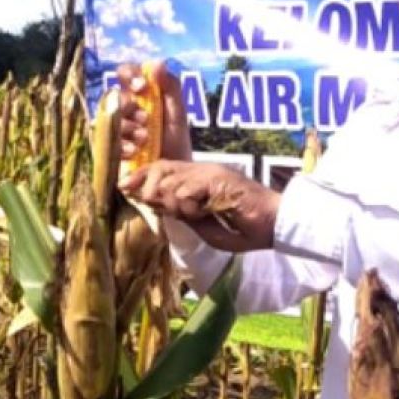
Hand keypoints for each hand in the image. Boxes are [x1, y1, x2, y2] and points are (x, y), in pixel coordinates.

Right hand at [115, 61, 191, 163]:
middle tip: (146, 120)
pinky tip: (134, 151)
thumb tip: (156, 64)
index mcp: (140, 95)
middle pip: (114, 95)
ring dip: (127, 126)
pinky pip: (105, 140)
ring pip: (108, 117)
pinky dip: (121, 144)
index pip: (126, 73)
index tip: (143, 87)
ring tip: (145, 139)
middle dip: (130, 107)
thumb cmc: (175, 143)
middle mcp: (123, 108)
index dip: (130, 75)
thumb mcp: (178, 114)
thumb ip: (171, 88)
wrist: (173, 177)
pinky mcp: (108, 148)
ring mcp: (114, 128)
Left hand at [122, 160, 280, 252]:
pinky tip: (203, 213)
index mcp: (199, 179)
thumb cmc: (246, 229)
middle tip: (170, 210)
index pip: (161, 168)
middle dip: (152, 192)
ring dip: (173, 204)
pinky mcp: (216, 178)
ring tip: (195, 215)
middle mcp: (202, 170)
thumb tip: (158, 208)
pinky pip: (185, 191)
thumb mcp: (205, 226)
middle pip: (158, 169)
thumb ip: (184, 215)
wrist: (275, 224)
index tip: (123, 187)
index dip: (140, 176)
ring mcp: (209, 172)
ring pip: (168, 182)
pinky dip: (188, 206)